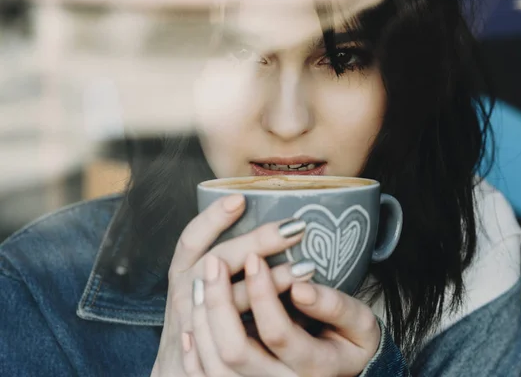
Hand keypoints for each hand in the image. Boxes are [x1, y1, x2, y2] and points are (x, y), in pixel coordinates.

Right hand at [151, 194, 312, 376]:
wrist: (176, 369)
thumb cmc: (195, 314)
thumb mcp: (198, 281)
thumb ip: (221, 256)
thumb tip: (249, 212)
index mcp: (183, 272)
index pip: (191, 239)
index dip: (213, 218)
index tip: (240, 199)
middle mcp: (185, 295)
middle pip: (218, 262)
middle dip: (257, 242)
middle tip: (295, 228)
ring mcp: (196, 325)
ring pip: (233, 302)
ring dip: (270, 284)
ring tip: (305, 268)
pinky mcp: (211, 352)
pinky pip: (241, 339)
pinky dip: (270, 321)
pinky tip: (301, 312)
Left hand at [185, 253, 380, 376]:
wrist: (342, 371)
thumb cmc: (352, 343)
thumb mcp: (360, 324)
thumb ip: (336, 306)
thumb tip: (301, 285)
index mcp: (313, 367)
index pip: (277, 333)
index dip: (262, 293)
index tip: (254, 256)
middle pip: (235, 351)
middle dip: (219, 302)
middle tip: (214, 261)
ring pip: (215, 364)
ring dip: (202, 320)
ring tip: (201, 281)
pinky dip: (194, 350)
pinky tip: (191, 320)